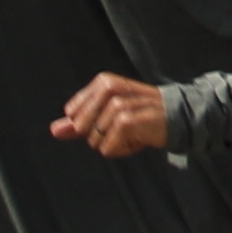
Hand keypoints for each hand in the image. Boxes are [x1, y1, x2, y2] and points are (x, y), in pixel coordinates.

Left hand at [48, 75, 175, 158]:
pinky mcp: (128, 120)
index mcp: (104, 82)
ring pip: (95, 138)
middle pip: (81, 126)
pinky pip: (107, 147)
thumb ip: (79, 123)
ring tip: (133, 135)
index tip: (113, 121)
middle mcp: (111, 88)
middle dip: (99, 136)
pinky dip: (120, 150)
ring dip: (113, 144)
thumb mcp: (108, 118)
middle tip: (124, 130)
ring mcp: (120, 103)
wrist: (178, 118)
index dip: (90, 125)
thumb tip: (54, 130)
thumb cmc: (141, 117)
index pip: (74, 113)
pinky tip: (137, 142)